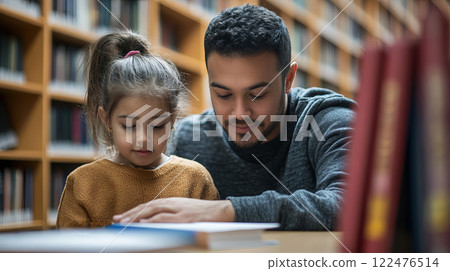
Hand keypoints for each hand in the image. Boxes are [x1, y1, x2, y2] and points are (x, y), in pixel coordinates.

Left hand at [112, 198, 234, 222]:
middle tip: (115, 221)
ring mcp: (177, 210)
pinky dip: (153, 221)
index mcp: (170, 202)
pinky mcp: (184, 218)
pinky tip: (143, 224)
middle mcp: (172, 204)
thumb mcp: (183, 211)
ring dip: (136, 218)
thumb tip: (152, 223)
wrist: (221, 211)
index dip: (132, 211)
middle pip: (146, 208)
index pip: (147, 206)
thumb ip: (168, 214)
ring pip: (153, 213)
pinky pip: (165, 219)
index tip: (119, 217)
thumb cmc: (201, 213)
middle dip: (129, 214)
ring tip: (123, 223)